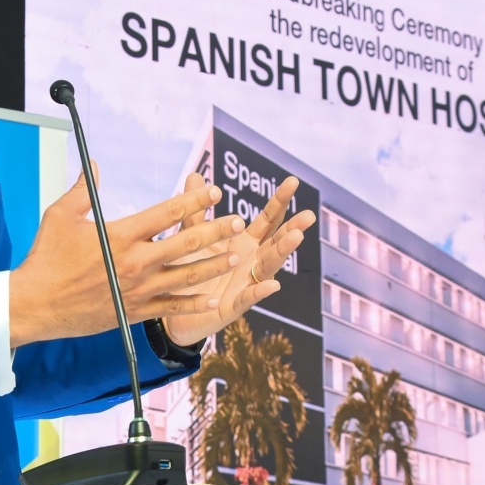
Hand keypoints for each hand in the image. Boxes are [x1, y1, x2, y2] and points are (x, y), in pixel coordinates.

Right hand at [9, 162, 246, 348]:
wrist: (36, 304)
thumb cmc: (46, 257)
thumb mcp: (60, 215)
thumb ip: (83, 190)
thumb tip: (93, 164)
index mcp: (121, 235)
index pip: (167, 213)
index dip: (194, 200)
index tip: (213, 190)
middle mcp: (135, 262)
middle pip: (186, 243)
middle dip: (216, 230)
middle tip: (238, 221)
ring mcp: (137, 289)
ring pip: (186, 276)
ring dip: (213, 264)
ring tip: (235, 255)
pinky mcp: (133, 311)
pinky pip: (170, 307)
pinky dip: (193, 303)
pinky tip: (212, 299)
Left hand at [158, 173, 315, 345]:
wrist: (176, 310)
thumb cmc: (191, 271)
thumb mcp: (193, 236)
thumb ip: (196, 209)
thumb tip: (196, 175)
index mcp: (245, 243)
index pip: (267, 219)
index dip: (279, 201)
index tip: (293, 181)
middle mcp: (251, 262)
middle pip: (275, 241)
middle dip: (292, 228)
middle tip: (308, 215)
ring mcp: (246, 284)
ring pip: (268, 267)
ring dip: (282, 252)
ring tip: (295, 238)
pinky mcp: (234, 306)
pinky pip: (249, 298)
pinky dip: (261, 291)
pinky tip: (273, 284)